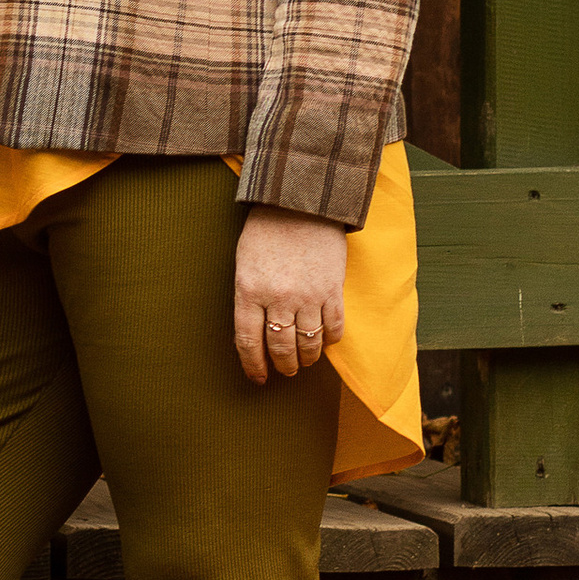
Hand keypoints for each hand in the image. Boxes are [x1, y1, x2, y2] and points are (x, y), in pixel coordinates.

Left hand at [234, 204, 345, 384]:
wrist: (302, 201)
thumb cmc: (267, 231)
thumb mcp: (244, 263)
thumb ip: (249, 297)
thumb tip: (256, 332)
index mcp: (249, 291)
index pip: (248, 342)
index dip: (253, 365)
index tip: (258, 378)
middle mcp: (278, 298)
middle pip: (280, 347)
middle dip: (283, 365)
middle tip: (286, 371)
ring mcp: (308, 295)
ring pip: (309, 343)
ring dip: (307, 358)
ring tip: (305, 361)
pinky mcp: (333, 289)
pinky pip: (334, 327)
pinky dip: (330, 340)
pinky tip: (325, 341)